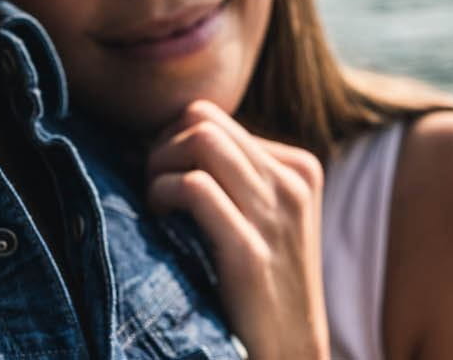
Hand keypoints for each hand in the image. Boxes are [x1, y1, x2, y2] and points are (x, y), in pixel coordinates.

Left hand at [145, 100, 329, 359]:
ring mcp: (276, 215)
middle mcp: (292, 182)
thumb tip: (167, 135)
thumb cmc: (262, 283)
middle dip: (163, 145)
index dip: (175, 139)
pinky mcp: (250, 251)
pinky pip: (194, 187)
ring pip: (200, 141)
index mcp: (299, 167)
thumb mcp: (265, 217)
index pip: (216, 117)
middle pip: (203, 121)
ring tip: (155, 200)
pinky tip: (159, 215)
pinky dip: (163, 191)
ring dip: (159, 165)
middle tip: (152, 185)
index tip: (163, 175)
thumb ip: (234, 174)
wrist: (290, 353)